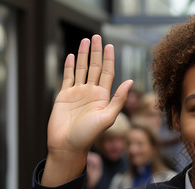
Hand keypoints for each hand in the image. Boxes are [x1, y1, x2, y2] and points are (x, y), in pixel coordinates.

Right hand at [42, 35, 132, 185]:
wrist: (67, 145)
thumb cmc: (88, 135)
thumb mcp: (107, 117)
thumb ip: (119, 99)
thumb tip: (130, 81)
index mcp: (103, 97)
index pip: (107, 73)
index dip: (109, 59)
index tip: (110, 45)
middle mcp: (91, 93)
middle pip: (94, 67)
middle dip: (96, 52)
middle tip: (97, 36)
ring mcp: (78, 93)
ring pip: (81, 69)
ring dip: (83, 55)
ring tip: (85, 41)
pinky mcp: (64, 96)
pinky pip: (68, 77)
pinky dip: (69, 66)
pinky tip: (71, 55)